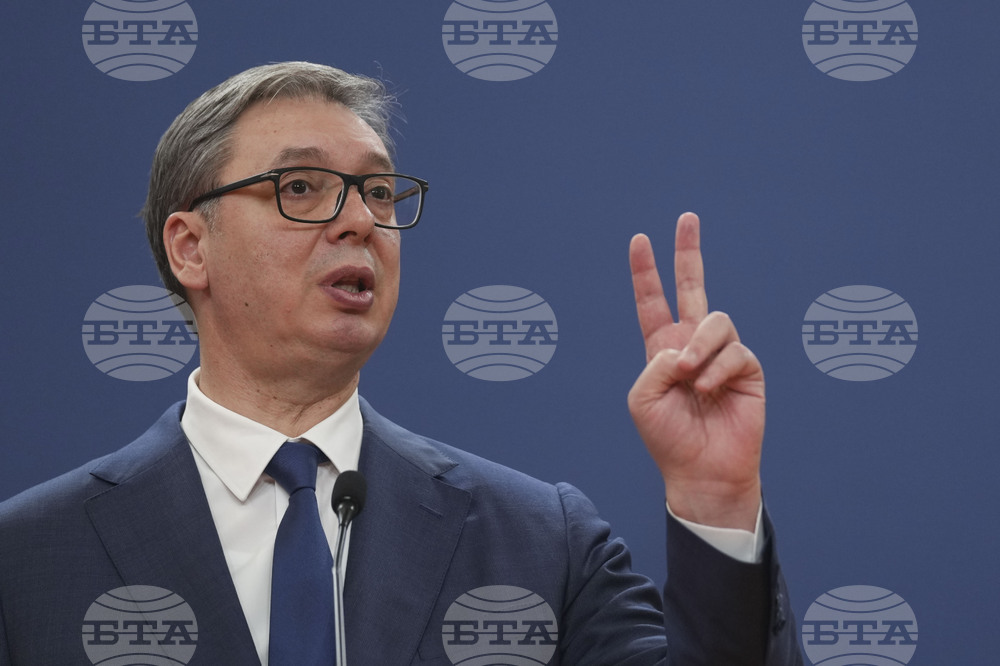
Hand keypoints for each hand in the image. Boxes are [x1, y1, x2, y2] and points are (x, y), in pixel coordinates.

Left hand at [627, 213, 763, 530]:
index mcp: (662, 349)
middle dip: (688, 252)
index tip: (639, 239)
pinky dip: (716, 369)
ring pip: (716, 321)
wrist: (702, 470)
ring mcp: (722, 355)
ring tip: (690, 376)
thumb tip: (686, 343)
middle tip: (686, 217)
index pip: (653, 302)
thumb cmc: (667, 438)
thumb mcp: (643, 397)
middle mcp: (692, 346)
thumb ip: (656, 362)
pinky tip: (709, 391)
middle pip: (692, 287)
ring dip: (700, 346)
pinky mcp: (748, 368)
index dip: (645, 272)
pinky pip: (734, 350)